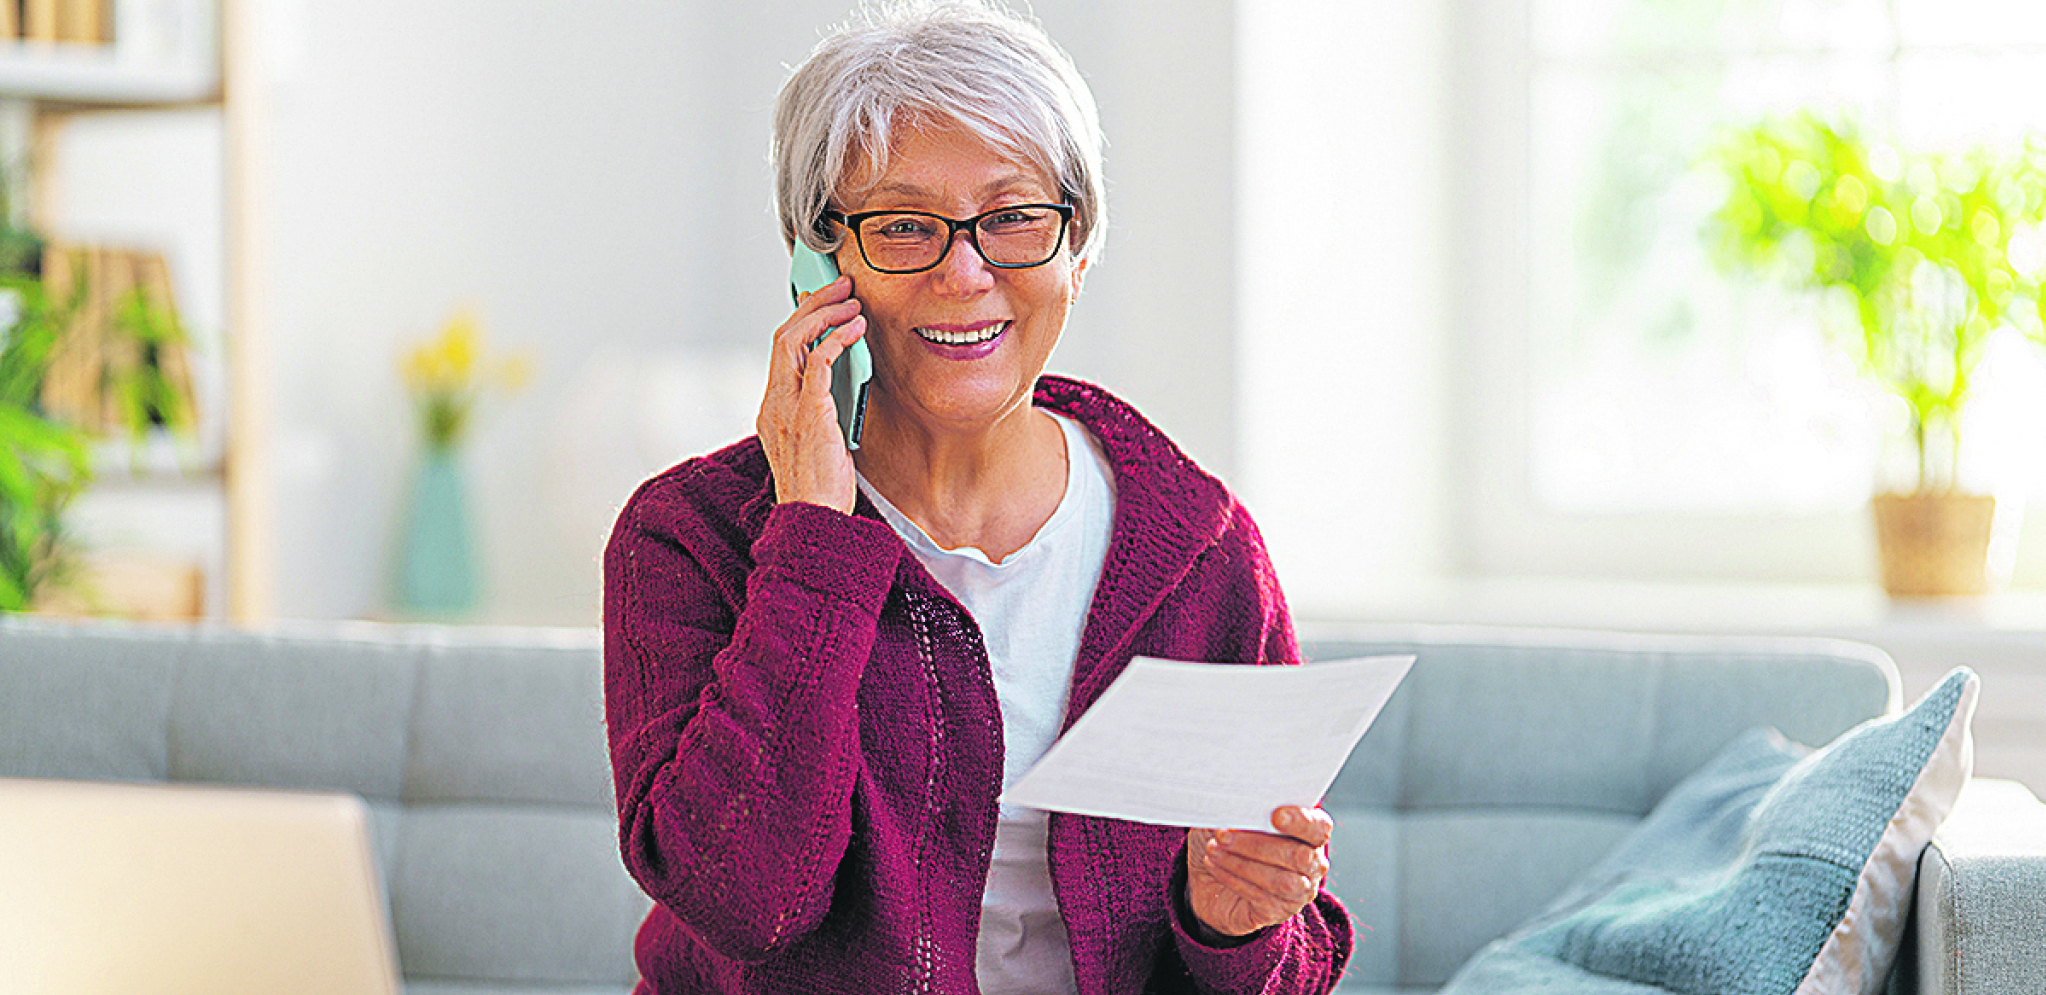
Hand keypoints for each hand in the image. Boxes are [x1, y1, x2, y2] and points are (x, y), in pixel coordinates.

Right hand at [757, 274, 868, 513]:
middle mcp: (774, 404)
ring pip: (794, 341)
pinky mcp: (809, 415)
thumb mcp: (820, 441)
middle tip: (840, 287)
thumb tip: (846, 381)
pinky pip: (819, 363)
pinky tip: (855, 329)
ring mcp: (787, 408)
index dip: (801, 320)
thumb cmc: (821, 489)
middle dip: (813, 304)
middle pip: (783, 336)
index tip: (823, 302)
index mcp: (773, 409)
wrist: (814, 520)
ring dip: (824, 314)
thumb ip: (825, 409)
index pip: (780, 351)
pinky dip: (836, 339)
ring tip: (851, 301)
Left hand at [1185, 805, 1332, 939]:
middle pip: (1300, 856)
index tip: (1276, 815)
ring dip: (1242, 863)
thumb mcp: (1231, 816)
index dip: (1301, 821)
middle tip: (1223, 833)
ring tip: (1213, 849)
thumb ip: (1242, 807)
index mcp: (1309, 832)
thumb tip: (1236, 801)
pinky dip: (1234, 879)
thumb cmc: (1226, 837)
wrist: (1207, 878)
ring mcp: (1299, 892)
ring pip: (1283, 881)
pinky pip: (1261, 898)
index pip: (1319, 827)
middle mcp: (1312, 864)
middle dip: (1259, 844)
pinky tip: (1214, 865)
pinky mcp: (1277, 912)